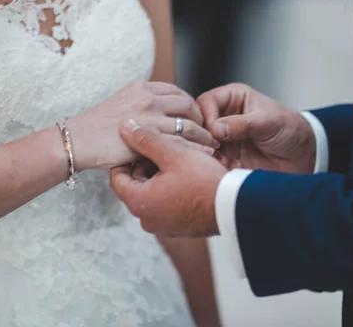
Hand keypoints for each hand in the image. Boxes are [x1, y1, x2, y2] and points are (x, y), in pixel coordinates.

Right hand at [67, 81, 219, 169]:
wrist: (77, 141)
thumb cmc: (95, 129)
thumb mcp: (119, 104)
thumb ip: (140, 106)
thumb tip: (159, 116)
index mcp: (141, 87)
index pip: (176, 91)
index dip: (189, 105)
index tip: (194, 117)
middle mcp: (148, 97)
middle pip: (187, 103)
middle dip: (200, 117)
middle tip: (205, 131)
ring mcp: (150, 115)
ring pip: (189, 122)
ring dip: (204, 134)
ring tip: (212, 143)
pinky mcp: (150, 135)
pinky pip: (182, 141)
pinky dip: (198, 147)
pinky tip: (205, 154)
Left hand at [110, 119, 226, 236]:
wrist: (235, 206)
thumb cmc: (204, 181)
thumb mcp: (173, 154)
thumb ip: (146, 140)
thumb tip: (125, 127)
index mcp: (139, 203)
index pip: (117, 177)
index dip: (125, 157)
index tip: (136, 143)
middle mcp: (147, 218)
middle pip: (135, 185)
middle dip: (146, 164)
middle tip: (162, 147)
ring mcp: (164, 225)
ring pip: (153, 193)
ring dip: (161, 174)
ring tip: (178, 157)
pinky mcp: (180, 226)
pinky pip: (167, 203)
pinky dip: (172, 188)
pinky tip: (188, 173)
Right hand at [197, 83, 315, 172]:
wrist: (304, 157)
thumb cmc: (290, 130)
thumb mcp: (268, 122)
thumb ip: (242, 124)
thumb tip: (216, 128)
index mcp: (233, 98)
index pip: (206, 102)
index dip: (206, 116)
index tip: (214, 132)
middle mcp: (224, 116)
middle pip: (197, 123)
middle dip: (201, 136)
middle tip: (212, 148)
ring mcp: (223, 138)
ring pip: (200, 143)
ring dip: (205, 153)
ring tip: (217, 161)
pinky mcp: (226, 158)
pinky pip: (209, 162)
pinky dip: (211, 166)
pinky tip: (220, 170)